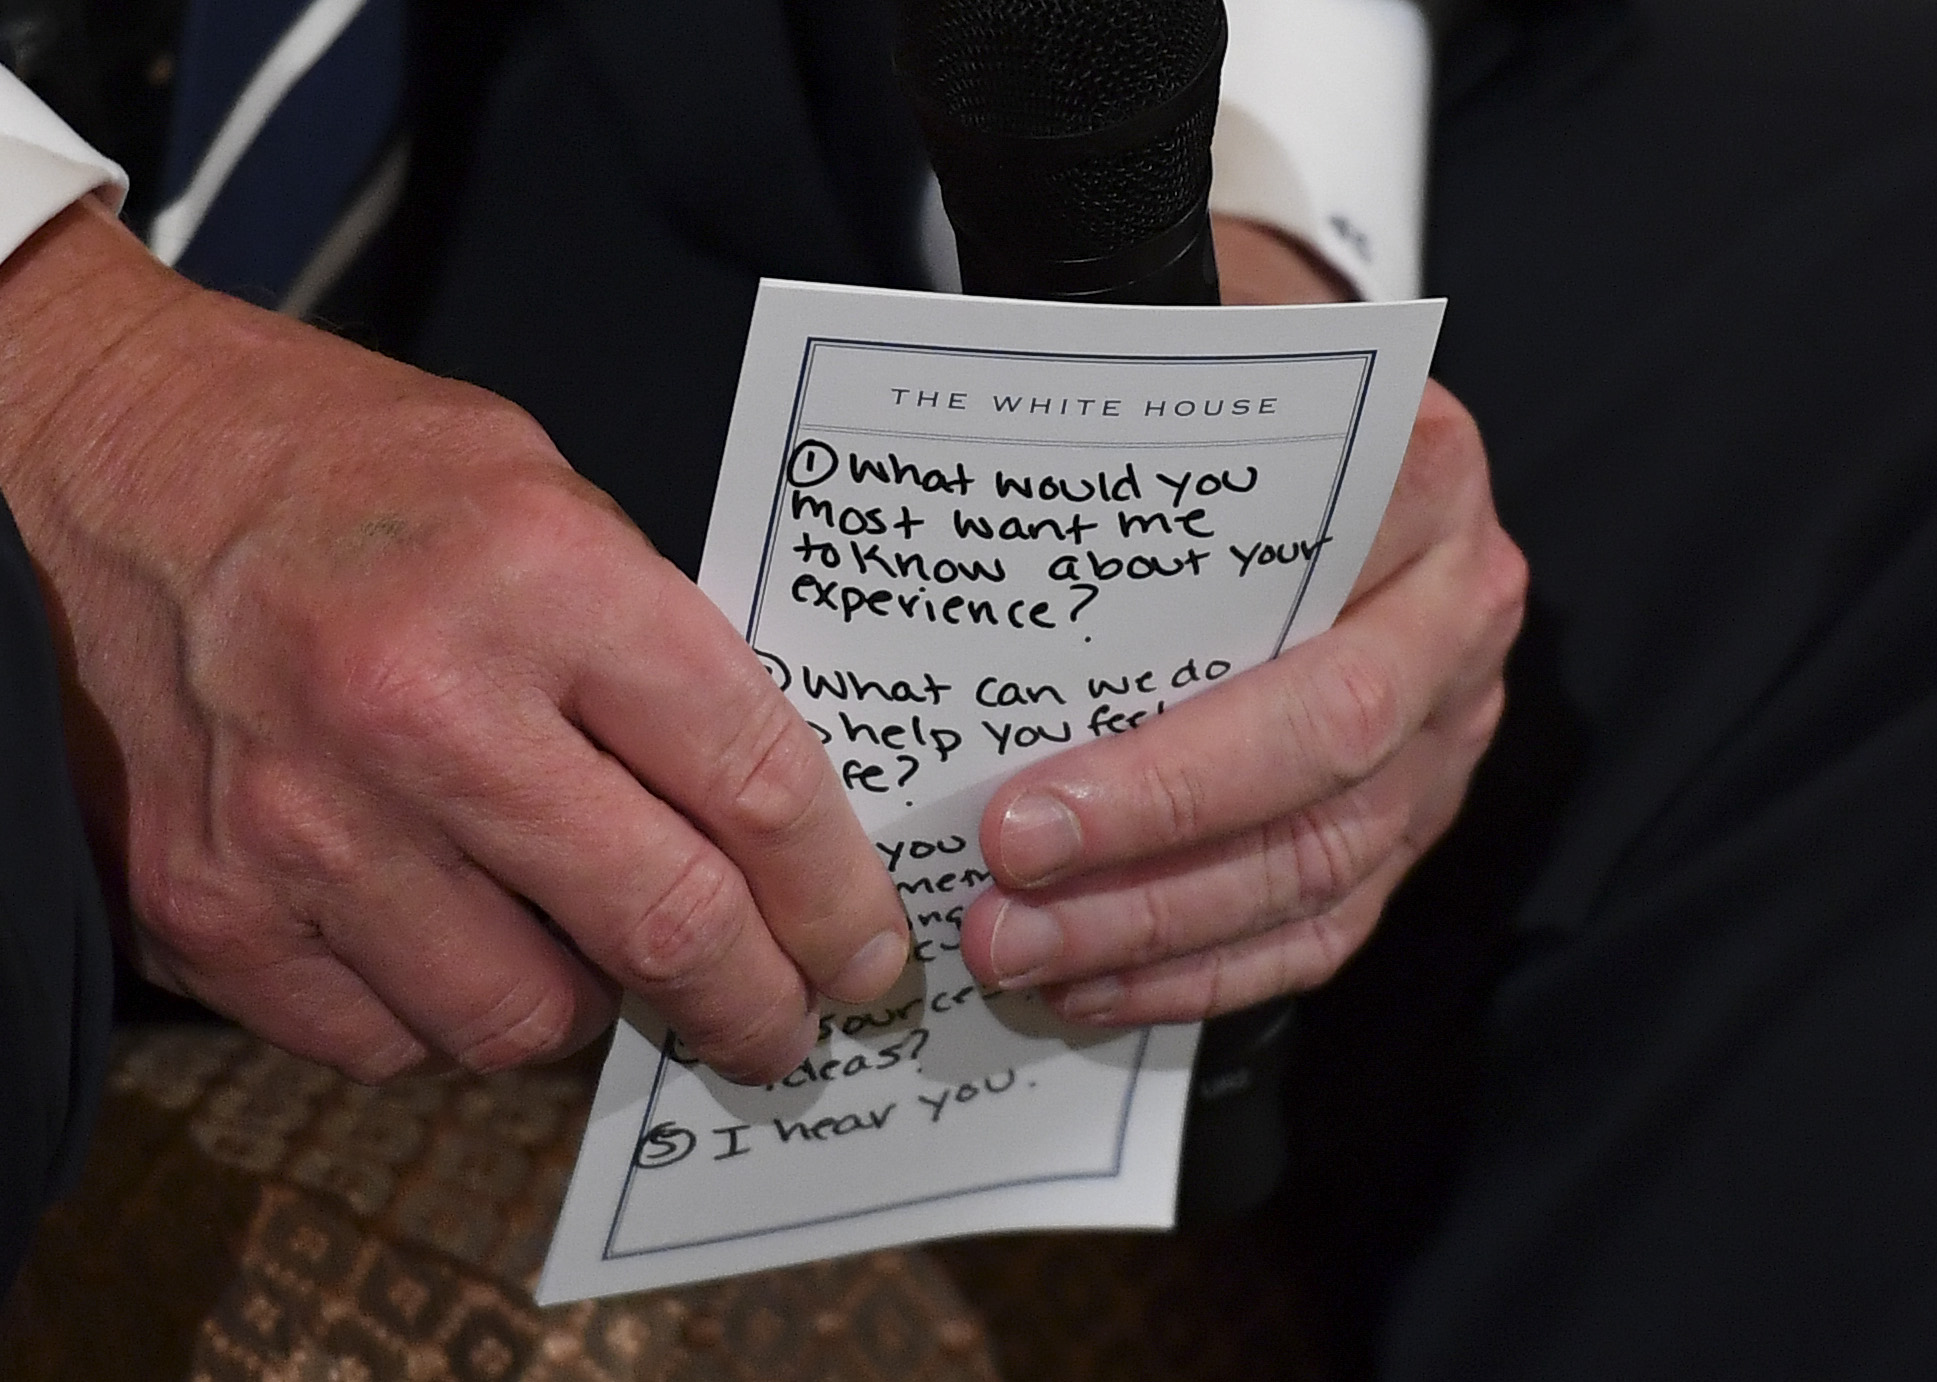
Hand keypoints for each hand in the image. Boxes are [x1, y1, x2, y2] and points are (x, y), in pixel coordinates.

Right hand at [0, 200, 908, 1082]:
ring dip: (587, 1008)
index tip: (861, 952)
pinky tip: (447, 935)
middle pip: (662, 927)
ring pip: (522, 1018)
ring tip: (589, 954)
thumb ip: (659, 655)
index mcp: (538, 580)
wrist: (114, 459)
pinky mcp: (208, 908)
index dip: (834, 895)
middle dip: (753, 1003)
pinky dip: (441, 1010)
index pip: (749, 783)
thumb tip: (762, 817)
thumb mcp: (552, 498)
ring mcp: (302, 825)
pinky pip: (382, 1038)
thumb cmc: (348, 467)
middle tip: (780, 1023)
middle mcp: (419, 712)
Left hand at [954, 220, 1527, 1023]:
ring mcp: (1449, 728)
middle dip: (1145, 860)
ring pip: (1321, 868)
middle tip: (998, 902)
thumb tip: (952, 498)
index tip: (1019, 812)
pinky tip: (1091, 986)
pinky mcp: (1414, 811)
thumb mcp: (1185, 344)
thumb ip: (1109, 410)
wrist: (1317, 402)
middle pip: (1321, 775)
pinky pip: (1324, 924)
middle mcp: (1458, 615)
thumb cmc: (1225, 376)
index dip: (1168, 762)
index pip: (1310, 651)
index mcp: (1422, 481)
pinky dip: (1202, 971)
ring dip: (1156, 933)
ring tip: (1016, 954)